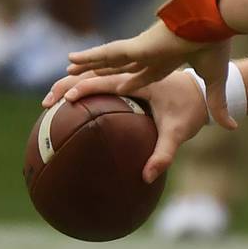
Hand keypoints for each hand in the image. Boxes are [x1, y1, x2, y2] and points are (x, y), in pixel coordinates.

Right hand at [42, 69, 208, 183]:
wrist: (201, 91)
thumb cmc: (189, 110)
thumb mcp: (179, 132)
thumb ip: (164, 154)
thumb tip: (147, 176)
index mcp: (142, 79)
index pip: (106, 80)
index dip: (84, 87)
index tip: (64, 100)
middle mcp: (131, 71)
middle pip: (92, 72)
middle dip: (66, 83)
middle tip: (46, 103)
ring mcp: (127, 73)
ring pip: (92, 73)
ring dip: (69, 83)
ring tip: (49, 101)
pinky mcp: (126, 78)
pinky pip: (99, 79)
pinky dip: (81, 86)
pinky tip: (68, 103)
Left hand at [67, 23, 237, 129]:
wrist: (213, 22)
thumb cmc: (216, 46)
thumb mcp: (215, 82)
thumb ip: (217, 104)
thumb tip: (232, 126)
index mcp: (167, 60)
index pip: (143, 74)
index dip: (130, 80)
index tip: (118, 87)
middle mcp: (150, 53)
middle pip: (119, 67)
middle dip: (101, 74)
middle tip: (82, 82)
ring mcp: (141, 49)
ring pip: (108, 61)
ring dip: (87, 67)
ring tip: (66, 70)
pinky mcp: (137, 46)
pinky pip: (106, 54)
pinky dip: (88, 57)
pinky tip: (70, 59)